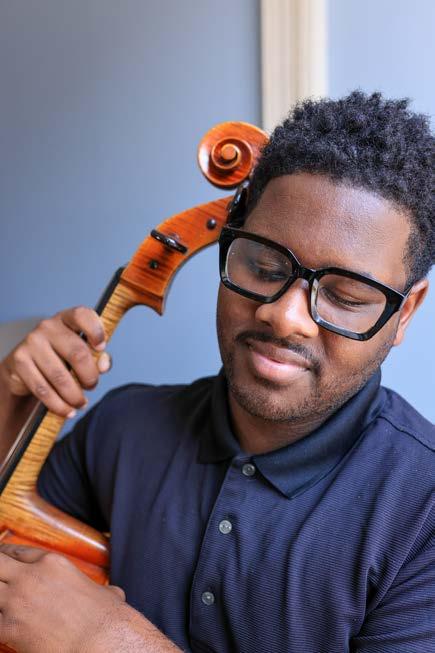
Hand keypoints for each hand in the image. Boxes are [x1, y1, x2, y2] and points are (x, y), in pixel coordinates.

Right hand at [0, 307, 111, 418]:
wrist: (25, 366)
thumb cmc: (61, 356)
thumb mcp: (82, 352)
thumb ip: (98, 357)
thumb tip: (103, 365)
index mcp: (67, 318)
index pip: (82, 315)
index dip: (96, 331)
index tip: (102, 348)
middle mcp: (48, 326)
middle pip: (77, 353)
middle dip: (89, 376)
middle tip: (91, 386)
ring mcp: (31, 342)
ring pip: (60, 376)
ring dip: (74, 395)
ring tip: (80, 403)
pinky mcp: (20, 362)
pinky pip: (43, 389)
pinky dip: (59, 405)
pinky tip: (68, 411)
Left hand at [0, 542, 126, 652]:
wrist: (99, 641)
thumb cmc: (105, 619)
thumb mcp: (105, 593)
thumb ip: (100, 589)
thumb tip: (113, 594)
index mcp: (53, 563)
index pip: (18, 551)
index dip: (5, 554)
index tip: (2, 559)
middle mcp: (31, 577)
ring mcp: (17, 600)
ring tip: (0, 602)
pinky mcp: (9, 627)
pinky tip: (1, 624)